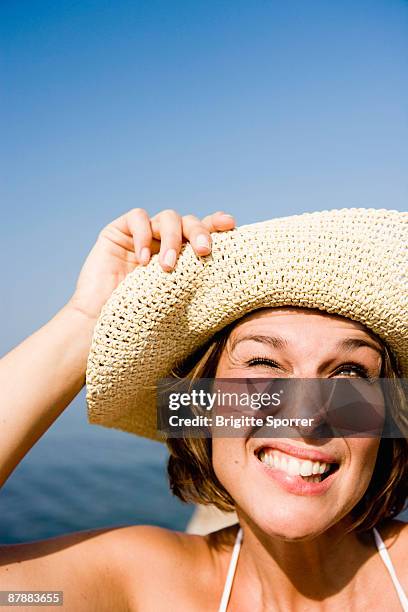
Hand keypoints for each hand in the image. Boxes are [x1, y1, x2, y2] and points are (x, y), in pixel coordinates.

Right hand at [67, 208, 234, 320]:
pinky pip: (137, 217)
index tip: (230, 225)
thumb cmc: (143, 322)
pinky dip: (144, 235)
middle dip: (199, 232)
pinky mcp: (118, 232)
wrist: (103, 328)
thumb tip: (237, 276)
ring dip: (173, 239)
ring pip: (168, 217)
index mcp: (183, 256)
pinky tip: (142, 260)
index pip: (204, 232)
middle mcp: (164, 242)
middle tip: (203, 252)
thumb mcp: (180, 303)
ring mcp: (142, 235)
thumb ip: (200, 284)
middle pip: (189, 221)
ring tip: (168, 268)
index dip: (217, 223)